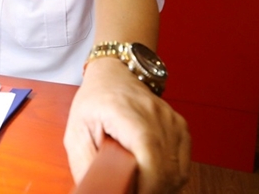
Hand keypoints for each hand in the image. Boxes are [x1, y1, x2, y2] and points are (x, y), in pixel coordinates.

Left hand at [64, 57, 189, 192]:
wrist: (113, 77)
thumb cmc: (94, 102)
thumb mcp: (76, 133)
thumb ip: (84, 164)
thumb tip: (93, 191)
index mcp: (126, 113)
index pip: (149, 155)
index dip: (146, 185)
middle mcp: (154, 114)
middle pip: (166, 169)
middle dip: (149, 190)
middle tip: (130, 191)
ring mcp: (171, 121)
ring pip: (177, 172)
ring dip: (160, 187)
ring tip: (138, 184)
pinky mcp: (180, 128)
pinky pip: (182, 165)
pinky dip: (168, 178)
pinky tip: (151, 176)